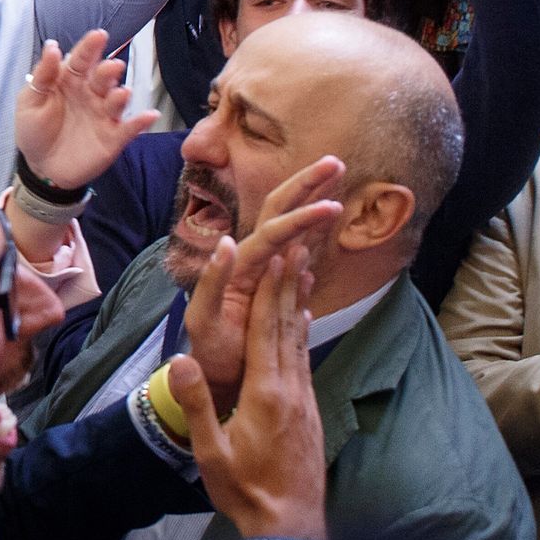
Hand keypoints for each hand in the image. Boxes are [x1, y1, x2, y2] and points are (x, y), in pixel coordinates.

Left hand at [13, 29, 155, 189]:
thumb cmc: (34, 131)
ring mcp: (104, 115)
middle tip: (112, 66)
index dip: (90, 47)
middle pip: (103, 77)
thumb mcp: (30, 101)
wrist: (40, 168)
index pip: (82, 59)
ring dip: (122, 94)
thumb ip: (43, 75)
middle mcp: (91, 94)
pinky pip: (130, 128)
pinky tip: (149, 115)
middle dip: (109, 70)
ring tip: (122, 93)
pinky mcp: (113, 137)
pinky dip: (141, 122)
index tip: (98, 35)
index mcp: (70, 80)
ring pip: (117, 100)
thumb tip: (52, 46)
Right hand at [170, 246, 326, 539]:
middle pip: (288, 328)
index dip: (268, 293)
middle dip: (288, 286)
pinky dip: (304, 335)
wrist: (290, 527)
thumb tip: (181, 360)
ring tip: (303, 273)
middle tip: (295, 248)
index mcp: (264, 394)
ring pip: (302, 342)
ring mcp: (304, 401)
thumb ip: (199, 404)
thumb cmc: (244, 490)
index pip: (265, 332)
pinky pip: (307, 362)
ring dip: (299, 304)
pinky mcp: (310, 413)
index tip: (272, 258)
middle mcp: (290, 390)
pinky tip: (305, 324)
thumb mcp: (211, 451)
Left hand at [182, 156, 343, 411]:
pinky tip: (331, 216)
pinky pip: (299, 251)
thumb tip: (227, 240)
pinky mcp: (277, 283)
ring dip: (311, 199)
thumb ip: (213, 280)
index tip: (333, 206)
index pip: (273, 231)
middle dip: (305, 184)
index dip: (302, 216)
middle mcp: (252, 260)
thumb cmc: (211, 352)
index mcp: (240, 266)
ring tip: (336, 178)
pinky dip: (315, 231)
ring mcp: (266, 270)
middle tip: (335, 162)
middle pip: (278, 210)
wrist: (217, 377)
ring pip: (291, 225)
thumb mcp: (203, 318)